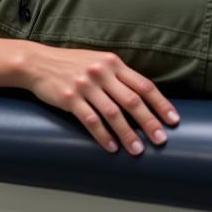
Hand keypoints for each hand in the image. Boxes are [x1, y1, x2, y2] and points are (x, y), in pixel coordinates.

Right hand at [21, 45, 179, 154]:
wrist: (37, 62)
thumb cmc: (71, 64)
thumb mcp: (98, 61)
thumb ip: (118, 75)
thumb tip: (144, 98)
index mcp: (112, 63)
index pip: (143, 85)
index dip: (161, 104)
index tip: (173, 120)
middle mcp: (101, 72)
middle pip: (132, 101)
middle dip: (149, 122)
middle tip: (161, 140)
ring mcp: (85, 85)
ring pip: (113, 113)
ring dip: (128, 134)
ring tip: (138, 150)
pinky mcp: (69, 98)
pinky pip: (90, 120)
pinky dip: (103, 136)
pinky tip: (112, 147)